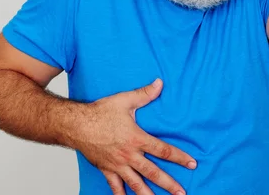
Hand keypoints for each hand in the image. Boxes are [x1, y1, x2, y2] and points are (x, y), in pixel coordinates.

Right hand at [77, 79, 195, 194]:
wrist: (76, 124)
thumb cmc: (100, 112)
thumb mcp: (124, 100)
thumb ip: (144, 94)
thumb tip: (160, 83)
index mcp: (136, 138)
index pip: (163, 150)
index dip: (179, 157)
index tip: (192, 164)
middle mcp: (129, 155)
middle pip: (153, 172)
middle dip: (169, 183)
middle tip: (182, 193)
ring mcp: (117, 165)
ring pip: (137, 184)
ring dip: (149, 194)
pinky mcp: (106, 169)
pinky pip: (115, 186)